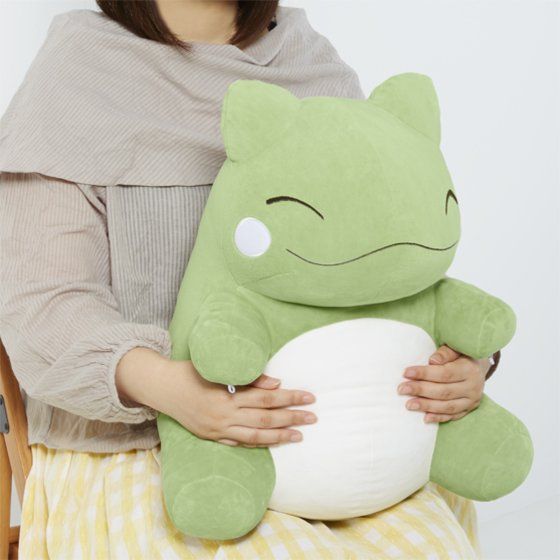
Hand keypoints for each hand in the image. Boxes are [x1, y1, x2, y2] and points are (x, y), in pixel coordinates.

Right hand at [116, 348, 316, 446]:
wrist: (161, 387)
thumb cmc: (191, 371)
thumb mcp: (218, 369)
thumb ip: (248, 378)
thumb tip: (277, 384)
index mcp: (227, 396)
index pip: (267, 398)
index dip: (289, 398)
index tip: (309, 397)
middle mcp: (224, 416)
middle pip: (265, 418)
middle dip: (291, 418)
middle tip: (313, 417)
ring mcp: (217, 430)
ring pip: (255, 435)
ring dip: (280, 436)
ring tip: (299, 436)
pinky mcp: (212, 437)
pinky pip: (240, 443)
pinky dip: (258, 443)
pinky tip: (272, 442)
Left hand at [398, 345, 489, 422]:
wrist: (478, 366)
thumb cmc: (461, 355)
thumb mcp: (456, 349)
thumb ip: (445, 353)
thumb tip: (432, 360)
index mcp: (469, 369)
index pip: (445, 373)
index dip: (425, 373)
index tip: (406, 373)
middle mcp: (473, 387)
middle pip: (444, 391)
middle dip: (421, 390)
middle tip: (402, 389)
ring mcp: (471, 400)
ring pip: (448, 406)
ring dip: (427, 406)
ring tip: (409, 405)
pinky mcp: (468, 409)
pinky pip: (453, 416)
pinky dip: (439, 418)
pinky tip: (425, 418)